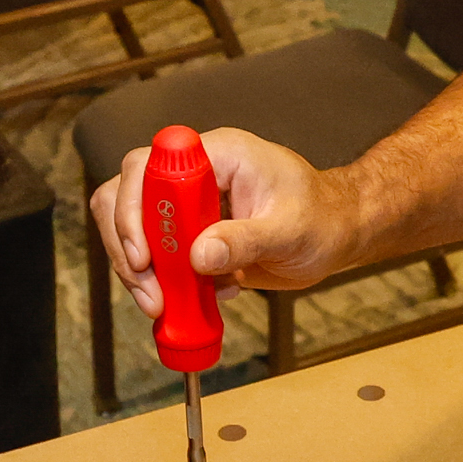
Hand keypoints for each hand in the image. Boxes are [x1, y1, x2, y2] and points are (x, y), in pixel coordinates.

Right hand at [90, 126, 367, 317]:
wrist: (335, 233)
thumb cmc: (322, 219)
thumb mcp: (290, 231)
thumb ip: (245, 241)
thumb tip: (199, 257)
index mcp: (218, 154)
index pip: (150, 165)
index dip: (134, 207)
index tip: (146, 256)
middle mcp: (194, 172)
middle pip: (127, 195)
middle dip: (129, 249)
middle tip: (152, 296)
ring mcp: (188, 202)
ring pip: (133, 227)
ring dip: (139, 271)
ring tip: (165, 306)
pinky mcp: (189, 231)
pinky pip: (155, 253)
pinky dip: (163, 281)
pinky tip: (199, 298)